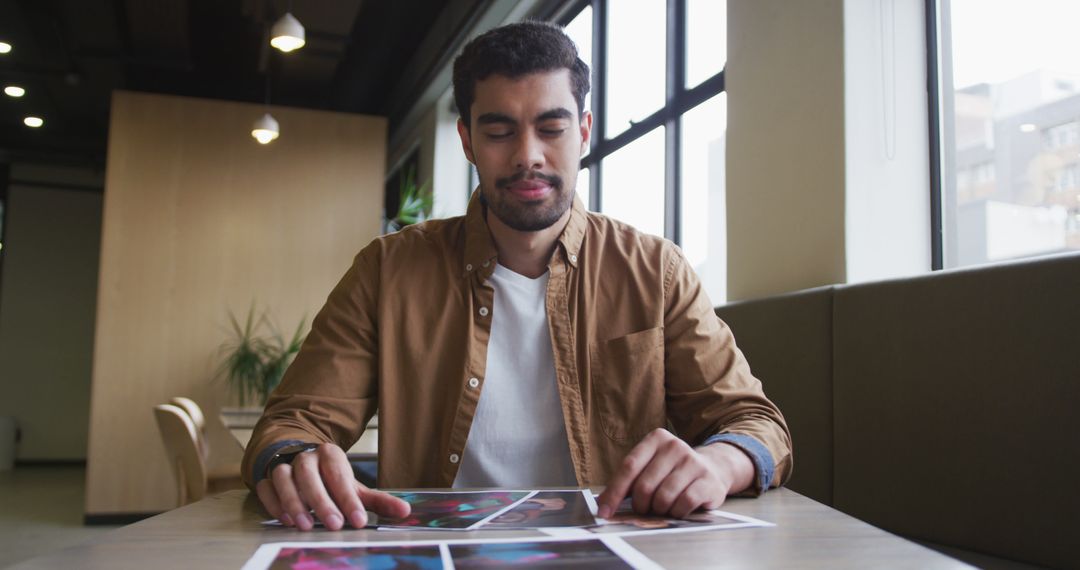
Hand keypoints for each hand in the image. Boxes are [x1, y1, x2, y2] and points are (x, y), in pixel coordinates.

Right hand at [254, 443, 409, 530]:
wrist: (299, 461)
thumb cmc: (330, 479)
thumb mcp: (354, 487)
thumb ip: (378, 500)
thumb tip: (405, 510)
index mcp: (330, 455)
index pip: (339, 475)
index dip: (348, 499)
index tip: (359, 520)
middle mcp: (305, 457)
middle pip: (310, 476)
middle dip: (322, 501)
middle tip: (334, 525)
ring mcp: (284, 465)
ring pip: (284, 478)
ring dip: (294, 502)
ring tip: (305, 525)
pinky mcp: (267, 478)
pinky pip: (266, 488)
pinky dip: (274, 503)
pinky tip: (285, 520)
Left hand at [596, 428, 753, 519]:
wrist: (713, 469)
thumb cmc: (673, 472)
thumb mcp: (650, 467)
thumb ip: (628, 482)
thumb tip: (603, 505)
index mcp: (656, 439)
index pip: (629, 467)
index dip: (614, 492)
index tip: (604, 512)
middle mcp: (675, 446)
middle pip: (644, 485)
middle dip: (640, 505)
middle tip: (644, 509)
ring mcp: (693, 462)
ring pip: (663, 497)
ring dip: (659, 510)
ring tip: (663, 507)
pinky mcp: (708, 480)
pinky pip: (683, 504)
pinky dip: (676, 512)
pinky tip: (678, 508)